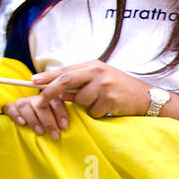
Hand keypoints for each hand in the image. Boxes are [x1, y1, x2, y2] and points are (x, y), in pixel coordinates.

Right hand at [3, 91, 69, 138]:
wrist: (27, 127)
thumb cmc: (50, 127)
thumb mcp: (59, 123)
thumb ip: (64, 122)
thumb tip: (71, 128)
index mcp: (50, 99)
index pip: (56, 100)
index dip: (60, 113)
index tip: (64, 126)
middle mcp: (36, 99)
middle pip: (40, 103)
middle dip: (48, 120)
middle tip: (54, 135)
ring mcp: (23, 102)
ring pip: (24, 104)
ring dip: (33, 119)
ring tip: (40, 132)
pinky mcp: (10, 108)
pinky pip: (10, 107)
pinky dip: (15, 114)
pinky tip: (22, 123)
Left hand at [34, 62, 150, 119]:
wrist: (145, 97)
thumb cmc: (119, 89)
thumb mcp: (99, 81)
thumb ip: (80, 84)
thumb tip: (58, 92)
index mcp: (93, 65)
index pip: (66, 70)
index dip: (48, 77)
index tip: (33, 81)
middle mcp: (97, 71)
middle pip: (67, 81)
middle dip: (51, 91)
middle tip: (40, 100)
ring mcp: (104, 84)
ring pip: (80, 100)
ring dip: (85, 106)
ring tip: (100, 102)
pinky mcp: (109, 98)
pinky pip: (92, 111)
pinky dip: (97, 113)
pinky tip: (109, 108)